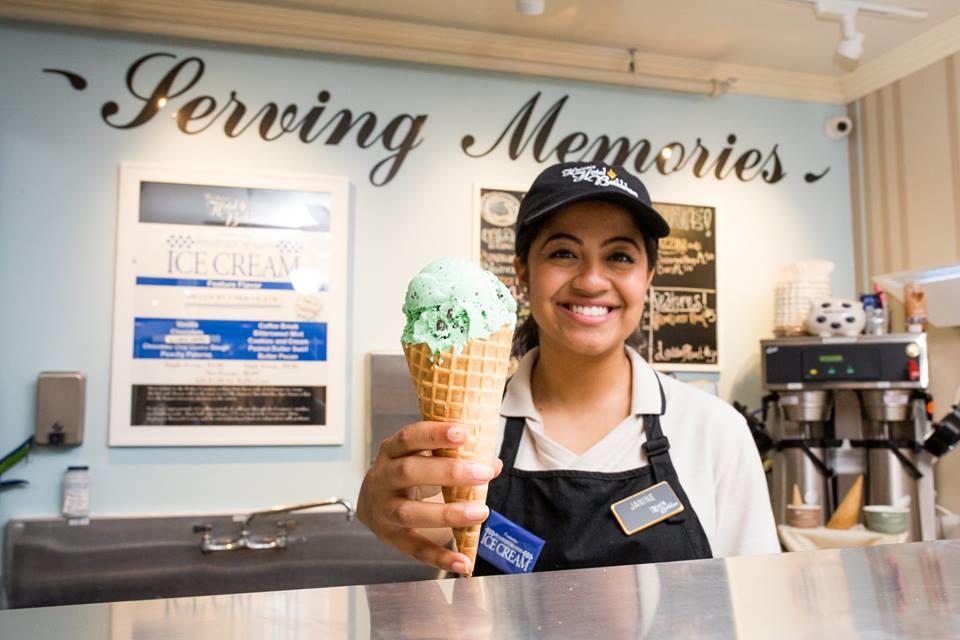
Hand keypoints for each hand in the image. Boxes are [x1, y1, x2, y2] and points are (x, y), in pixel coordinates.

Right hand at [357, 421, 502, 574]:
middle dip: (449, 472)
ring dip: (448, 513)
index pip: (409, 438)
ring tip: (481, 512)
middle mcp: (383, 478)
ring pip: (410, 512)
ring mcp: (384, 510)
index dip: (435, 434)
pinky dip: (440, 557)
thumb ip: (455, 457)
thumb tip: (494, 464)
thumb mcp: (423, 456)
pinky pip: (415, 549)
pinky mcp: (391, 537)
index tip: (464, 432)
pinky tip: (464, 562)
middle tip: (484, 472)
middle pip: (409, 472)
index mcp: (391, 451)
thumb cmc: (407, 471)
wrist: (373, 501)